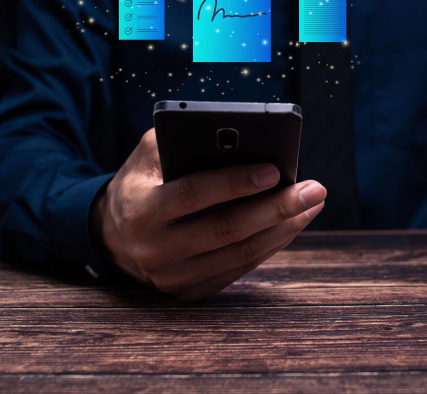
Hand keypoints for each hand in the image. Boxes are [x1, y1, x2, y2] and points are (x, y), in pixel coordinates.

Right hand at [90, 128, 325, 301]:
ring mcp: (173, 277)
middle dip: (276, 208)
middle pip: (225, 229)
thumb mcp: (148, 154)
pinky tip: (292, 223)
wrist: (112, 236)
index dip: (234, 182)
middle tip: (314, 188)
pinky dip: (270, 245)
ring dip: (283, 228)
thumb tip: (239, 135)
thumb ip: (183, 139)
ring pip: (239, 254)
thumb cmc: (143, 182)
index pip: (192, 195)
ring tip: (312, 203)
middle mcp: (154, 250)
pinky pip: (239, 269)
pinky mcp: (189, 292)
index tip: (274, 169)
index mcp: (140, 210)